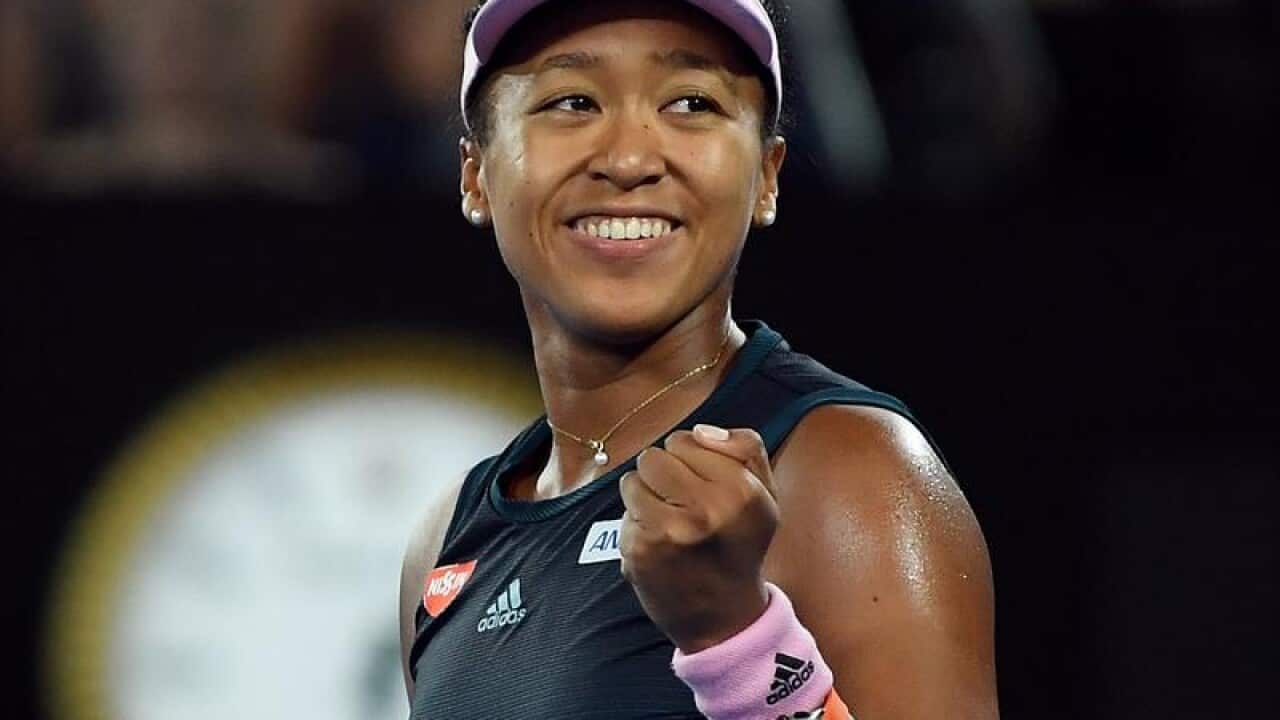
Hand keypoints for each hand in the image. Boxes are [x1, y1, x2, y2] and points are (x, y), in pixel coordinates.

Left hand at [619, 424, 778, 652]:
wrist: (724, 618)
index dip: (690, 458)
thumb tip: (701, 432)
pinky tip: (658, 545)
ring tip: (668, 520)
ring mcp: (669, 532)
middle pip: (653, 457)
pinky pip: (624, 513)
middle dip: (663, 474)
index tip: (702, 484)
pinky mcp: (640, 551)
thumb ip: (745, 448)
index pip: (686, 440)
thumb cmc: (740, 544)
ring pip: (632, 481)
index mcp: (742, 492)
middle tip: (681, 502)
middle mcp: (707, 510)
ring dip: (645, 497)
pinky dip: (637, 525)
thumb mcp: (765, 494)